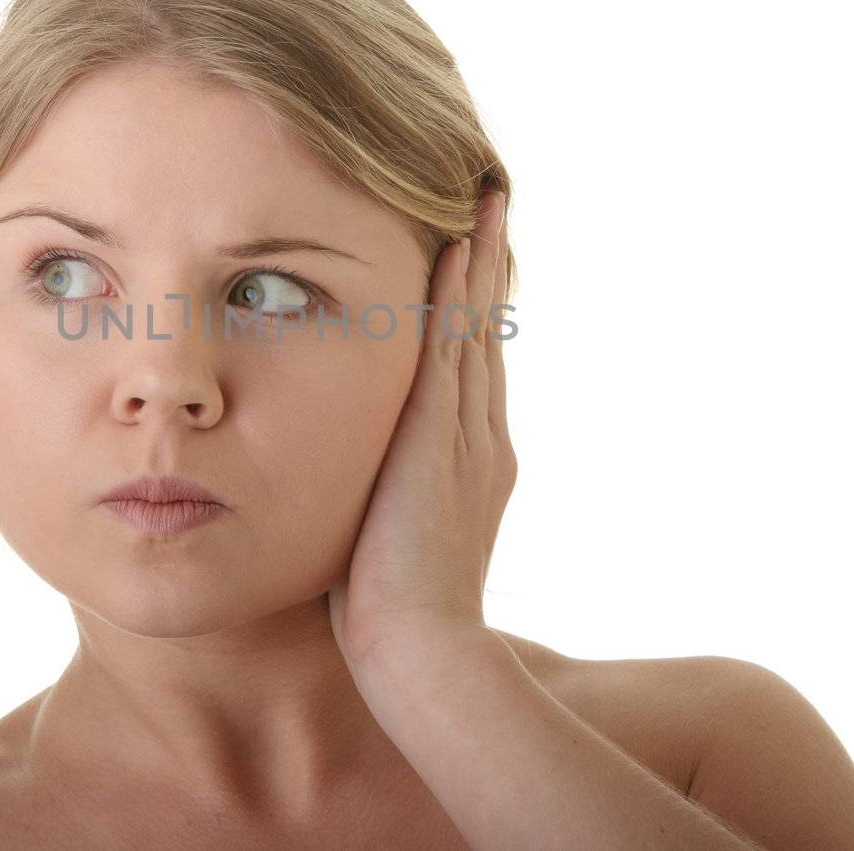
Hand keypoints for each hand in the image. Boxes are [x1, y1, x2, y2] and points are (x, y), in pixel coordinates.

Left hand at [327, 189, 515, 669]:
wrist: (420, 649)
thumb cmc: (389, 612)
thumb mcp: (390, 538)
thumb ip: (384, 498)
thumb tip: (359, 486)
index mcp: (472, 462)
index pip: (473, 368)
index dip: (474, 312)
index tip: (472, 261)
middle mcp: (481, 439)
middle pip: (486, 333)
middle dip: (489, 268)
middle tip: (494, 207)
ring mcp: (468, 435)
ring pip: (476, 328)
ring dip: (480, 262)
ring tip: (486, 204)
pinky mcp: (442, 438)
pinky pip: (451, 350)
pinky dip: (456, 298)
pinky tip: (456, 249)